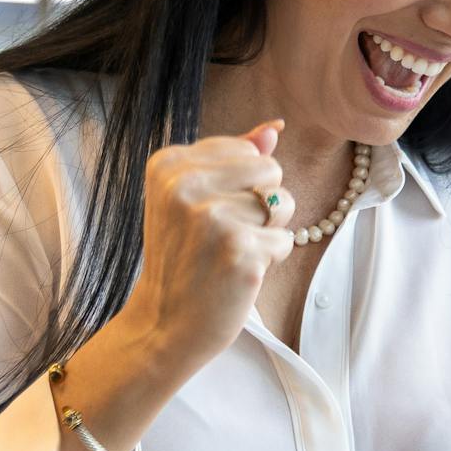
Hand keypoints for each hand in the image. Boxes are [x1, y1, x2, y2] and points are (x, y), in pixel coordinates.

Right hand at [121, 119, 296, 377]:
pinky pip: (286, 239)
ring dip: (268, 232)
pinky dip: (270, 259)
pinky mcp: (239, 250)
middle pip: (271, 170)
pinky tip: (238, 272)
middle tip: (224, 235)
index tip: (207, 213)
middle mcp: (185, 184)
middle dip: (262, 203)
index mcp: (169, 163)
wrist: (165, 323)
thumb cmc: (183, 258)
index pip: (247, 149)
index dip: (242, 185)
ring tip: (231, 252)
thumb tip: (275, 127)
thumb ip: (233, 159)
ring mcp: (212, 217)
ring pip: (283, 204)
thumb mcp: (192, 199)